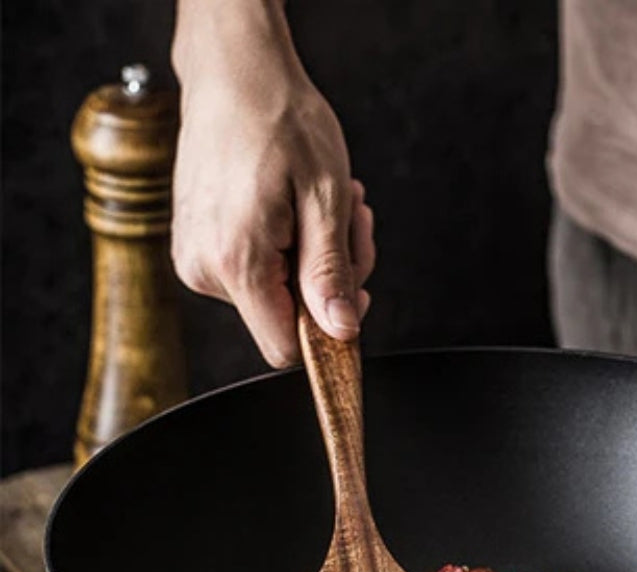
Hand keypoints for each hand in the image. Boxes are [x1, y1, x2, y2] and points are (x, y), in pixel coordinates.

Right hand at [171, 0, 374, 366]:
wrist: (234, 72)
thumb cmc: (280, 120)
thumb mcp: (326, 199)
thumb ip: (330, 274)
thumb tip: (341, 332)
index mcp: (236, 262)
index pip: (286, 348)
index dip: (328, 333)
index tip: (354, 293)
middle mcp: (206, 269)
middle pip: (288, 318)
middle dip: (331, 278)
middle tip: (350, 225)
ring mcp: (197, 257)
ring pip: (278, 293)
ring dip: (317, 255)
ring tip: (325, 204)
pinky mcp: (200, 245)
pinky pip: (258, 269)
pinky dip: (292, 244)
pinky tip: (301, 206)